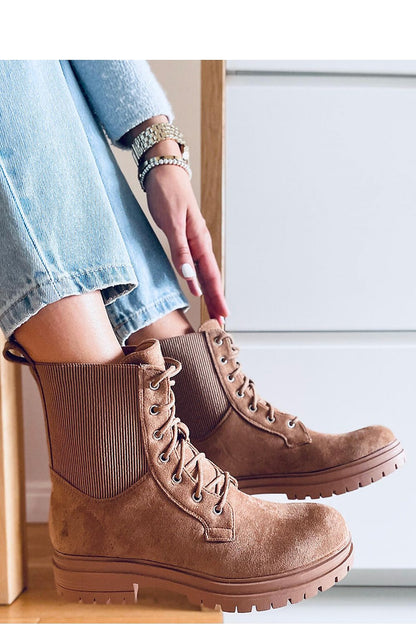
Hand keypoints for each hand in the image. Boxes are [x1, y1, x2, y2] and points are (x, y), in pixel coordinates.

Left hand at [145, 158, 228, 323]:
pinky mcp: (185, 239)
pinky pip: (196, 265)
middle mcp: (200, 243)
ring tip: (214, 311)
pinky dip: (199, 280)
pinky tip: (198, 289)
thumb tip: (189, 274)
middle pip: (211, 278)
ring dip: (210, 292)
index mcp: (199, 240)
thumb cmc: (168, 193)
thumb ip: (180, 249)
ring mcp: (194, 242)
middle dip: (217, 300)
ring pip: (205, 273)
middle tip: (222, 322)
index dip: (216, 297)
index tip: (222, 315)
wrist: (163, 173)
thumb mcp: (172, 222)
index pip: (210, 275)